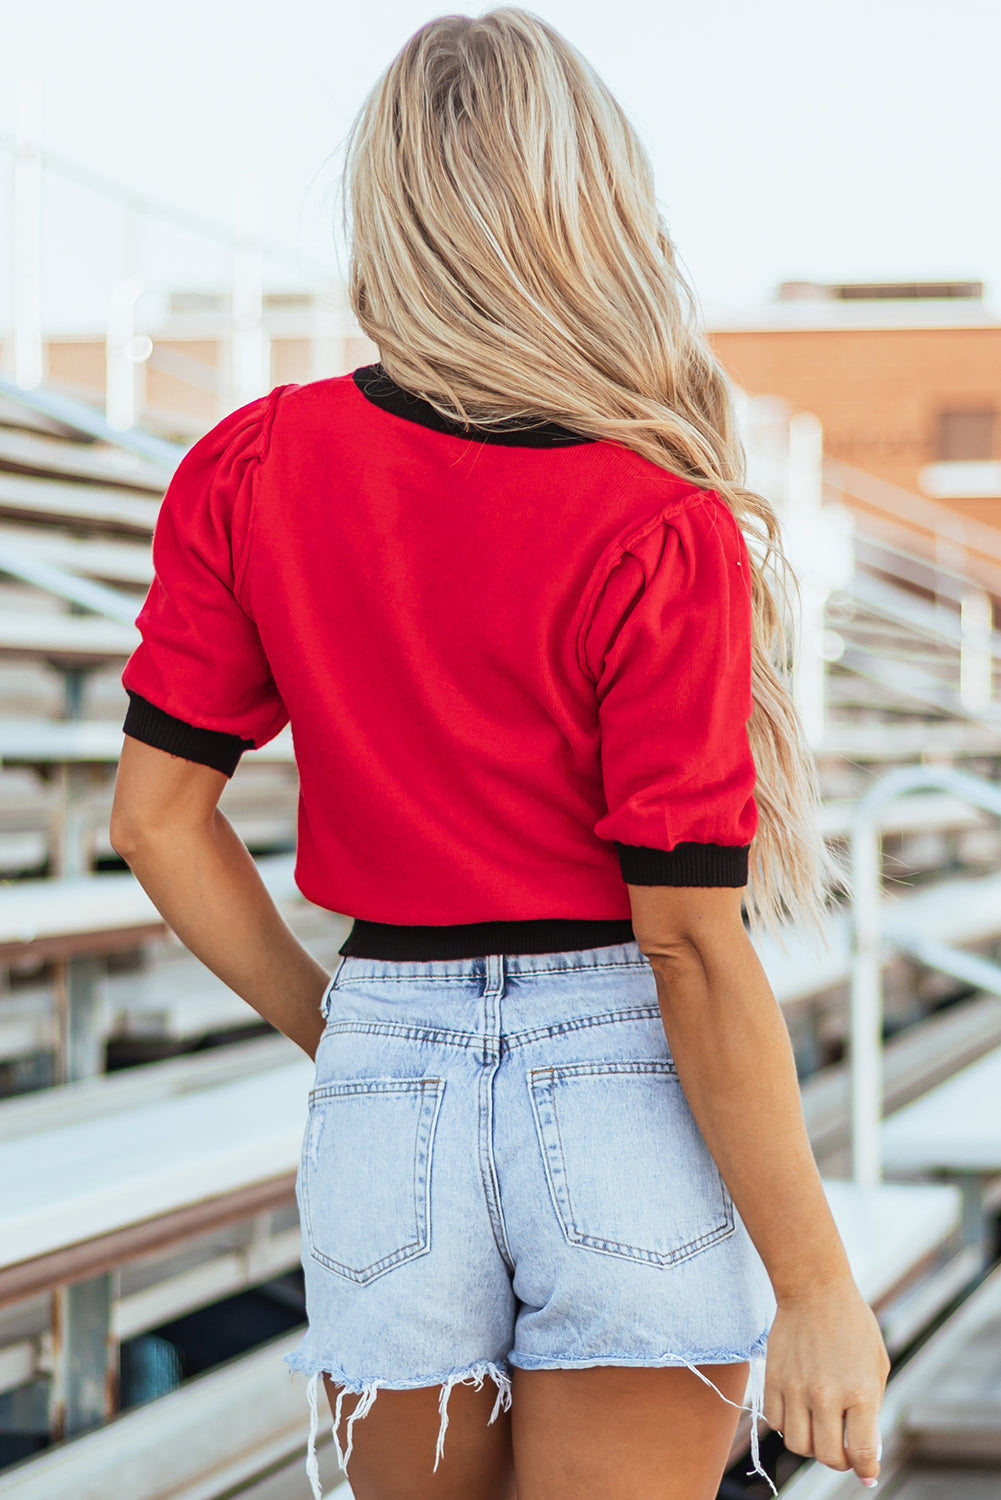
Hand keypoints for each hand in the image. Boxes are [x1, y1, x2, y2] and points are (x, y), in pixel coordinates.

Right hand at [763, 1278, 889, 1486]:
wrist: (814, 1289)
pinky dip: (788, 1425)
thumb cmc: (852, 1324)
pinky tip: (800, 1410)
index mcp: (859, 1391)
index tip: (867, 1472)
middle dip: (840, 1461)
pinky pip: (775, 1422)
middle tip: (844, 1449)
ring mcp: (796, 1388)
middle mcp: (826, 1395)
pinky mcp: (773, 1378)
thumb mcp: (877, 1365)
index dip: (867, 1470)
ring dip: (812, 1446)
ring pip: (798, 1445)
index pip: (863, 1453)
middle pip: (828, 1456)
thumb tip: (867, 1452)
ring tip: (820, 1428)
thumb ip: (873, 1409)